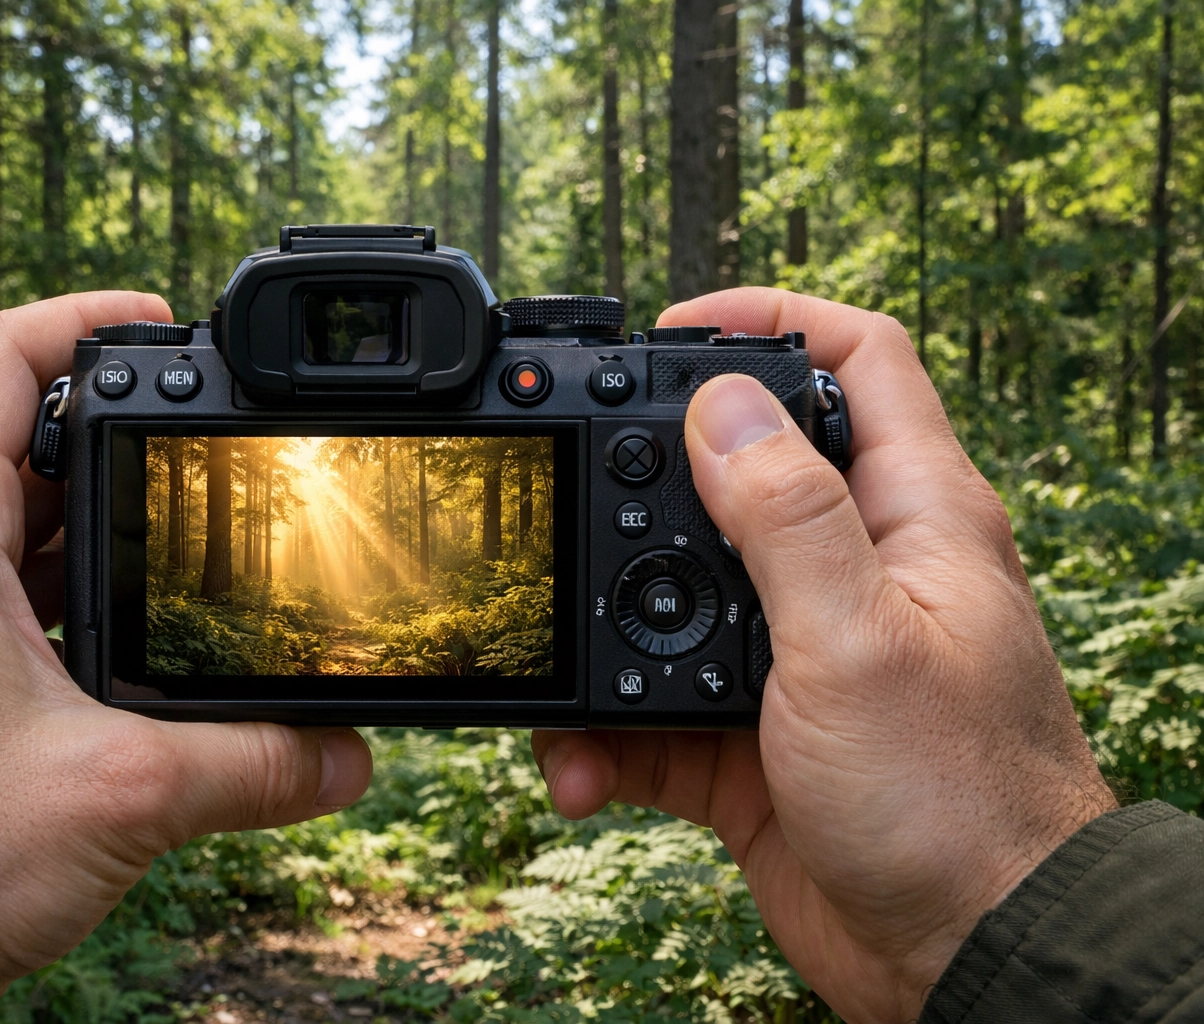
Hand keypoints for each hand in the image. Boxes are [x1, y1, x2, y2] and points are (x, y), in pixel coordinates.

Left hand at [0, 293, 372, 1021]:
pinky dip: (44, 599)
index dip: (88, 318)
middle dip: (113, 450)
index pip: (0, 356)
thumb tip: (346, 753)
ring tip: (172, 567)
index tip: (162, 324)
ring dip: (79, 536)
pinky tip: (108, 658)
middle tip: (199, 472)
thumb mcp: (122, 793)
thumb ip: (256, 762)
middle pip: (9, 441)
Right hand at [532, 288, 1114, 1022]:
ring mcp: (794, 655)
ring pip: (672, 598)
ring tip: (559, 669)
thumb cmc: (959, 806)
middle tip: (570, 488)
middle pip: (735, 471)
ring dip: (604, 632)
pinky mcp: (749, 735)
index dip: (768, 321)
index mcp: (909, 518)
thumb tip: (722, 402)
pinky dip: (602, 737)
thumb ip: (788, 518)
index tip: (668, 330)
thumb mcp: (859, 643)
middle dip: (644, 474)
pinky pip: (650, 710)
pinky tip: (580, 768)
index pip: (856, 362)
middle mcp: (852, 573)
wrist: (969, 962)